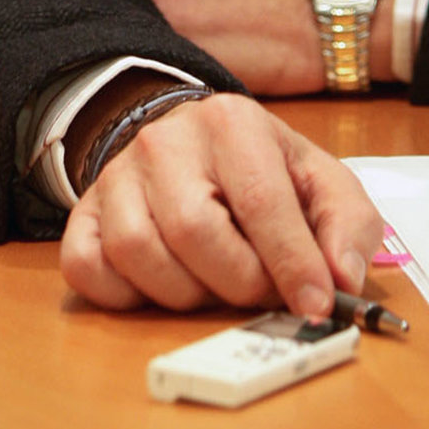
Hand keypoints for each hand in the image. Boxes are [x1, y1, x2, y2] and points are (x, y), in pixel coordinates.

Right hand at [59, 90, 382, 312]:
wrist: (192, 143)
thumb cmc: (263, 170)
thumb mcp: (320, 181)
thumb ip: (347, 225)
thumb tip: (343, 278)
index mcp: (232, 122)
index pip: (261, 201)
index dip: (292, 263)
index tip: (317, 307)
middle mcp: (166, 141)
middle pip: (196, 233)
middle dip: (238, 282)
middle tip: (261, 291)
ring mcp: (117, 176)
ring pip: (139, 254)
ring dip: (185, 293)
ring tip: (214, 282)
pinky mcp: (82, 212)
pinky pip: (86, 269)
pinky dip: (123, 295)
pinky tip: (161, 285)